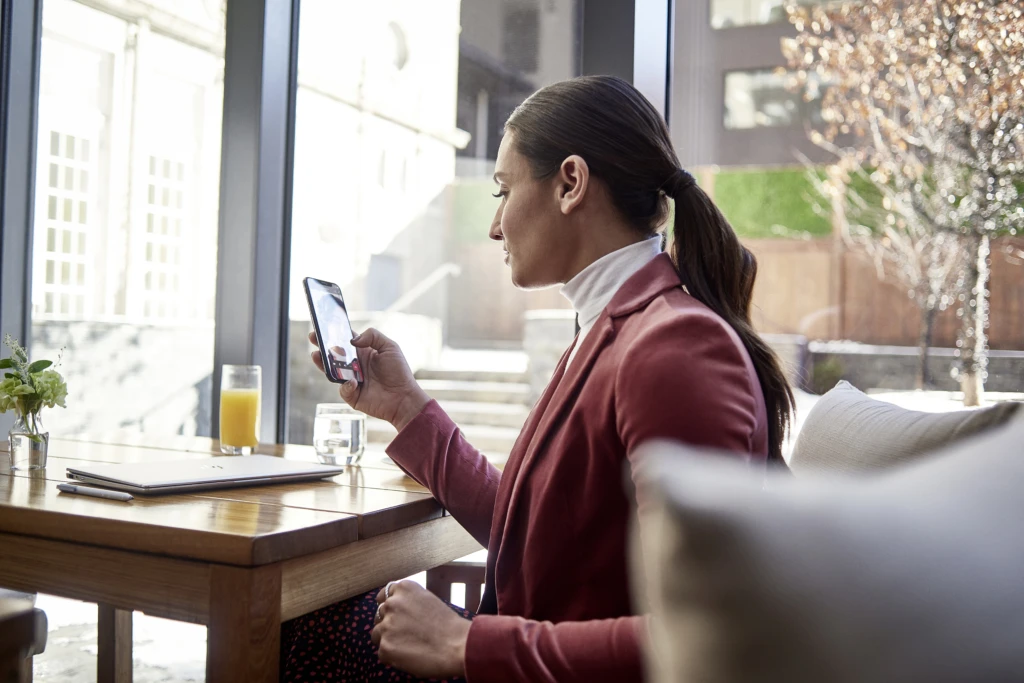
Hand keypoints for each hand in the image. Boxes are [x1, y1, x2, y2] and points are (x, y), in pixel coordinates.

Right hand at [308, 328, 429, 429]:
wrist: (404, 397)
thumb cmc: (399, 371)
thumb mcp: (390, 347)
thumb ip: (373, 336)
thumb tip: (352, 340)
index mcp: (364, 352)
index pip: (345, 341)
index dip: (334, 333)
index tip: (323, 326)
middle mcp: (355, 365)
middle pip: (334, 354)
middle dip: (322, 346)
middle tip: (313, 337)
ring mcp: (352, 380)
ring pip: (332, 371)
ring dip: (323, 363)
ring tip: (316, 354)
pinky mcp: (352, 395)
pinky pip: (343, 389)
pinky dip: (346, 385)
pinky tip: (353, 382)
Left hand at [371, 581, 470, 678]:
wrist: (456, 645)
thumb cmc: (447, 625)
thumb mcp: (427, 600)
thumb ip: (409, 601)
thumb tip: (397, 611)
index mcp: (404, 588)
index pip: (383, 595)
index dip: (388, 607)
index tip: (394, 616)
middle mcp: (391, 603)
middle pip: (378, 615)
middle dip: (388, 624)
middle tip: (404, 634)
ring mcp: (386, 625)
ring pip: (377, 634)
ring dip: (388, 640)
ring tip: (408, 646)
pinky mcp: (385, 647)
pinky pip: (382, 652)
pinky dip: (392, 656)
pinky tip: (409, 656)